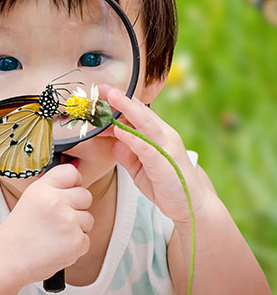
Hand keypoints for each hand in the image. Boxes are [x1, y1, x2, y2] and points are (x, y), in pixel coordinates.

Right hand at [0, 164, 93, 284]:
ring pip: (88, 218)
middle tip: (59, 218)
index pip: (72, 172)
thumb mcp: (31, 198)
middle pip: (85, 195)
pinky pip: (86, 239)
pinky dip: (75, 246)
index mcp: (43, 188)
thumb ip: (53, 187)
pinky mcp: (77, 242)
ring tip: (56, 234)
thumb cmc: (19, 231)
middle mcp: (57, 201)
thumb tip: (77, 180)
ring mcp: (68, 221)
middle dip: (77, 207)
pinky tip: (58, 246)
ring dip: (77, 228)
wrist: (8, 260)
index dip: (73, 182)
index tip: (68, 191)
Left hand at [103, 86, 211, 223]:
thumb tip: (114, 141)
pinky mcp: (165, 163)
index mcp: (158, 135)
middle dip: (120, 98)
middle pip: (140, 112)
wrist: (193, 207)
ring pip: (145, 123)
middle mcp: (164, 136)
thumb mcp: (140, 169)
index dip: (119, 102)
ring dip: (127, 108)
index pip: (137, 113)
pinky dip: (133, 137)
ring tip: (111, 96)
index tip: (100, 94)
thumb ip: (127, 155)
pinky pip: (147, 147)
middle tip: (101, 87)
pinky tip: (119, 130)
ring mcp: (166, 148)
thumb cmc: (166, 185)